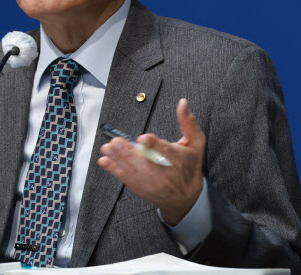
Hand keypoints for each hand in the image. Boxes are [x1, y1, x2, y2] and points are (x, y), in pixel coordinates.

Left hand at [97, 98, 204, 224]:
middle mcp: (163, 172)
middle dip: (129, 153)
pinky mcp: (140, 187)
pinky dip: (114, 169)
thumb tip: (183, 102)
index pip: (165, 150)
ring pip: (133, 170)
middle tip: (116, 142)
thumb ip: (188, 123)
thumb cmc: (190, 165)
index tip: (143, 138)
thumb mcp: (196, 143)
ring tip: (107, 148)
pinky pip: (125, 178)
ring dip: (118, 159)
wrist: (186, 197)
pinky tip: (104, 161)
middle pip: (145, 163)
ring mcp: (150, 181)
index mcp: (176, 158)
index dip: (154, 144)